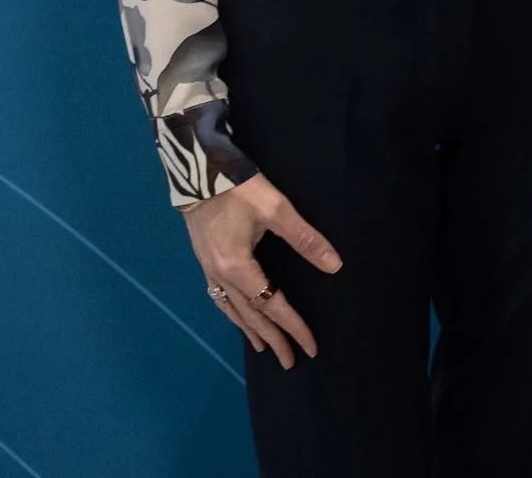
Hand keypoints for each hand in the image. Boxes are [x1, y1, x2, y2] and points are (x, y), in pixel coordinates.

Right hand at [181, 174, 341, 367]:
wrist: (197, 169)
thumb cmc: (238, 188)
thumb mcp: (276, 209)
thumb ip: (305, 239)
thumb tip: (334, 265)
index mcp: (238, 268)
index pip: (271, 306)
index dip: (293, 327)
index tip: (310, 348)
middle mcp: (220, 276)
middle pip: (250, 315)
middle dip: (272, 339)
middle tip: (290, 361)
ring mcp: (208, 269)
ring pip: (232, 309)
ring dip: (250, 331)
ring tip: (264, 348)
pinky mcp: (204, 259)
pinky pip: (220, 298)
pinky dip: (233, 313)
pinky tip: (237, 315)